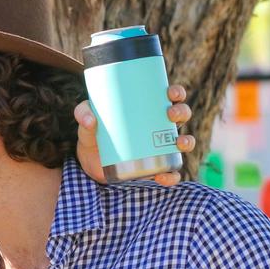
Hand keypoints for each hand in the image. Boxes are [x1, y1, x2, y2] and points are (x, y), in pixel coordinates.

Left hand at [75, 84, 195, 186]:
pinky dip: (171, 175)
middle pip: (180, 116)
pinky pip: (169, 172)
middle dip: (182, 113)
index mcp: (146, 111)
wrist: (88, 165)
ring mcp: (158, 149)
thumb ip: (83, 115)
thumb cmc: (92, 136)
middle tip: (170, 114)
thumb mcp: (86, 123)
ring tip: (178, 143)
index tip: (172, 93)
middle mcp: (157, 128)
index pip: (168, 97)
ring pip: (182, 142)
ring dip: (186, 141)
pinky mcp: (153, 169)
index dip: (177, 93)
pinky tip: (165, 175)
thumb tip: (90, 119)